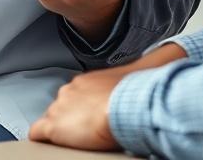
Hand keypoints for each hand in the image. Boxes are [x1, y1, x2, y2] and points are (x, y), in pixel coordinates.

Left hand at [30, 43, 186, 149]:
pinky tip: (50, 143)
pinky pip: (37, 133)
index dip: (82, 108)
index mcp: (86, 80)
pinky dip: (42, 138)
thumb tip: (164, 58)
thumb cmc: (136, 93)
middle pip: (61, 106)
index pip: (76, 94)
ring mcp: (60, 107)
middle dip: (70, 116)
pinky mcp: (54, 126)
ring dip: (61, 128)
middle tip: (86, 128)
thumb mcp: (136, 76)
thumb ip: (133, 76)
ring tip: (77, 138)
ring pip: (52, 119)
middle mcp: (69, 90)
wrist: (128, 104)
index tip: (91, 115)